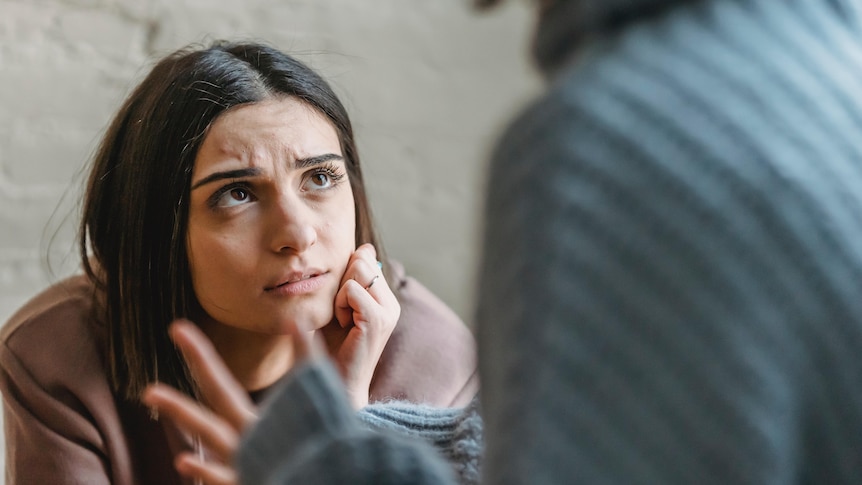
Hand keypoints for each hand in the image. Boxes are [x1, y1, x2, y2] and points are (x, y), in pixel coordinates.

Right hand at [143, 320, 317, 484]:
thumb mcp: (318, 398)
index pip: (218, 386)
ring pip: (212, 435)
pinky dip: (207, 471)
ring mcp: (248, 462)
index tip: (178, 328)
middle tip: (173, 332)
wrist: (329, 478)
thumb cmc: (318, 447)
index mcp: (254, 422)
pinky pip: (226, 478)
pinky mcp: (255, 482)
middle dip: (196, 366)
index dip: (200, 357)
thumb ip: (308, 362)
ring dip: (184, 413)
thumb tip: (296, 320)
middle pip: (216, 396)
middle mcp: (245, 440)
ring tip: (151, 391)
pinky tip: (184, 460)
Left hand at [323, 243, 399, 408]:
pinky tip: (343, 325)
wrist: (335, 384)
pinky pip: (353, 289)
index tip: (341, 303)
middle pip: (362, 260)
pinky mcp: (377, 319)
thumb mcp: (339, 306)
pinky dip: (340, 304)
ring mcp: (387, 311)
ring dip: (340, 293)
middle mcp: (391, 304)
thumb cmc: (332, 349)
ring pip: (359, 270)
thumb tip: (364, 249)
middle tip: (340, 314)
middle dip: (341, 281)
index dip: (346, 273)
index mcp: (385, 299)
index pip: (367, 259)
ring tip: (342, 320)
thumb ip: (349, 279)